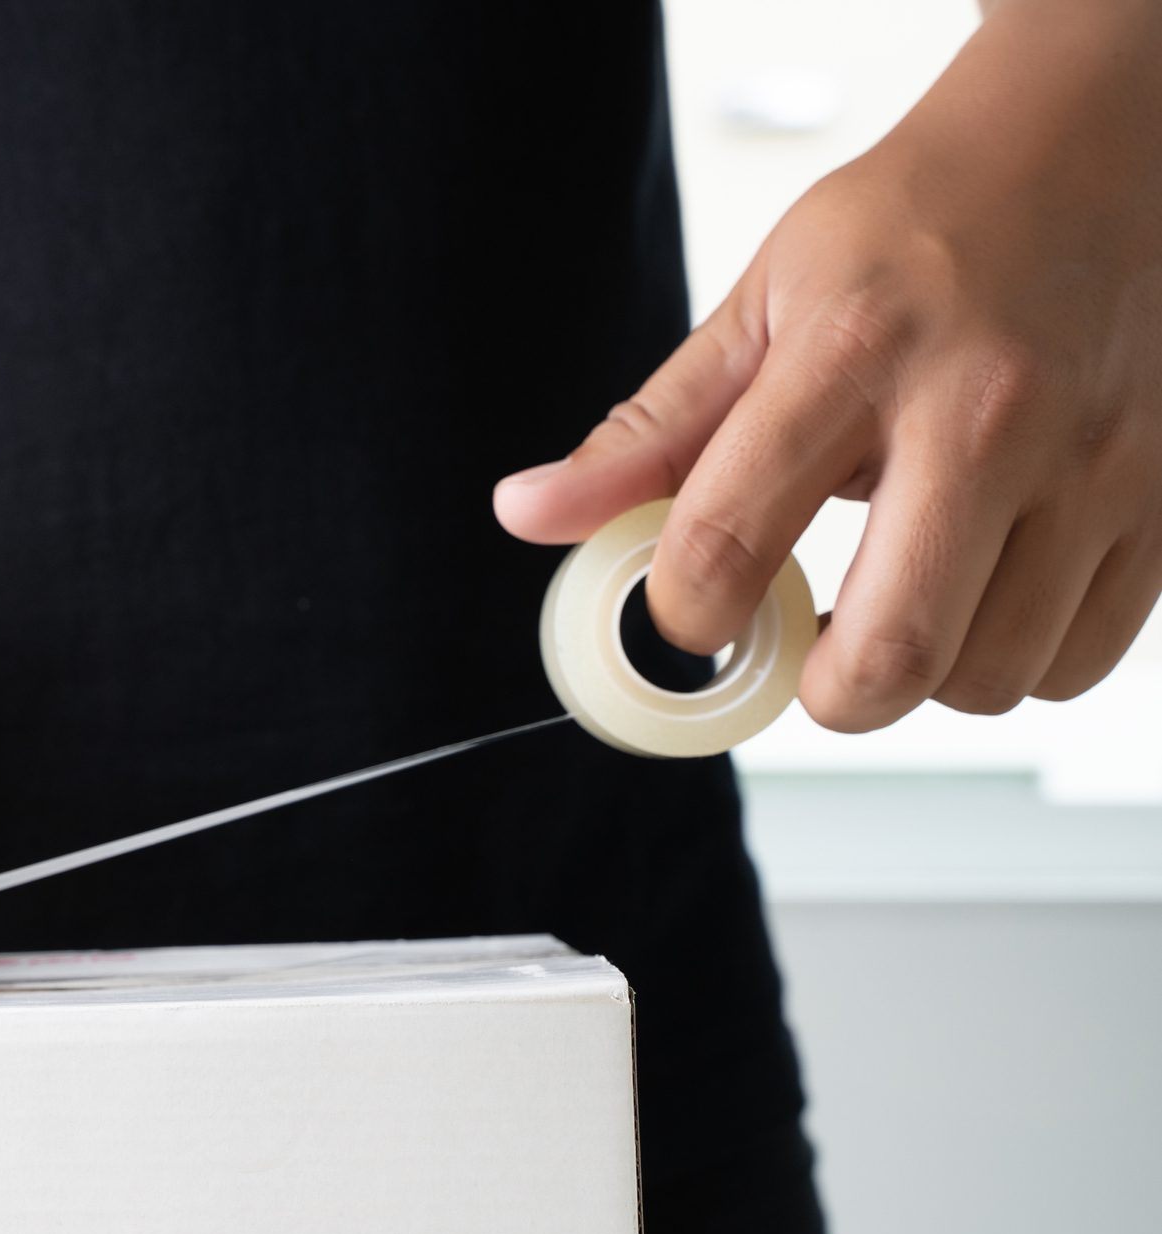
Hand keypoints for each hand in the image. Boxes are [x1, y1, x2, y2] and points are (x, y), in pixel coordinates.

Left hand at [495, 0, 1161, 731]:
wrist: (1096, 147)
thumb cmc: (919, 228)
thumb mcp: (759, 304)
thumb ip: (647, 432)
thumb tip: (529, 514)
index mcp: (855, 350)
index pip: (730, 538)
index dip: (683, 614)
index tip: (689, 611)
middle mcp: (988, 408)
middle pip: (891, 654)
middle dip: (818, 692)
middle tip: (800, 651)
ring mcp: (1098, 460)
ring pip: (989, 678)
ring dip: (920, 677)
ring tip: (895, 598)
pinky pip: (1077, 661)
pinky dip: (1014, 661)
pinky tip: (981, 589)